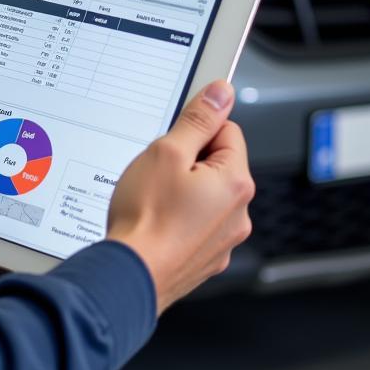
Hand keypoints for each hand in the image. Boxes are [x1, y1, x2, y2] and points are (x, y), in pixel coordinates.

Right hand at [106, 80, 253, 314]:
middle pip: (217, 164)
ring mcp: (224, 239)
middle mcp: (239, 213)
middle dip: (188, 162)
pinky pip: (197, 224)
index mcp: (235, 181)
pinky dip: (179, 219)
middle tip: (157, 171)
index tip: (173, 141)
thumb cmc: (146, 218)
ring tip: (153, 200)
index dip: (195, 130)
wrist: (131, 276)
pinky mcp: (207, 258)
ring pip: (206, 196)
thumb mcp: (166, 151)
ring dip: (183, 191)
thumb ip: (198, 120)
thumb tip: (221, 93)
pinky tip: (155, 223)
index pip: (227, 131)